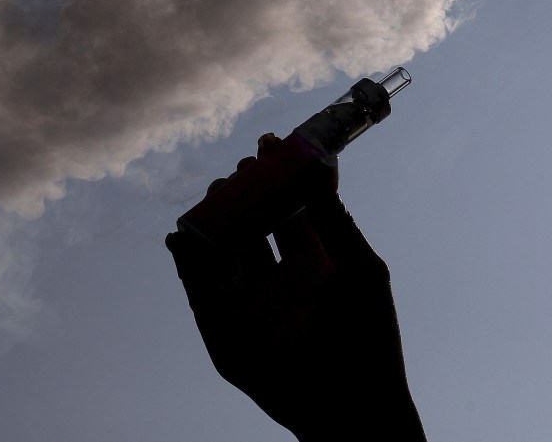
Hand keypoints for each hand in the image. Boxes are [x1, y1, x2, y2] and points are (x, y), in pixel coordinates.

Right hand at [166, 134, 425, 440]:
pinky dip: (186, 264)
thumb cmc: (369, 339)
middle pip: (249, 223)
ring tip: (212, 198)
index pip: (287, 207)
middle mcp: (278, 277)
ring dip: (211, 222)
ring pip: (220, 251)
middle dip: (240, 194)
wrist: (353, 407)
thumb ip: (336, 222)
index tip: (268, 145)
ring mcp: (250, 302)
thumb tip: (320, 168)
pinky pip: (197, 291)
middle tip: (236, 175)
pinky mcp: (224, 330)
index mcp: (312, 259)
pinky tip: (182, 239)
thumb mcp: (361, 270)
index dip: (277, 176)